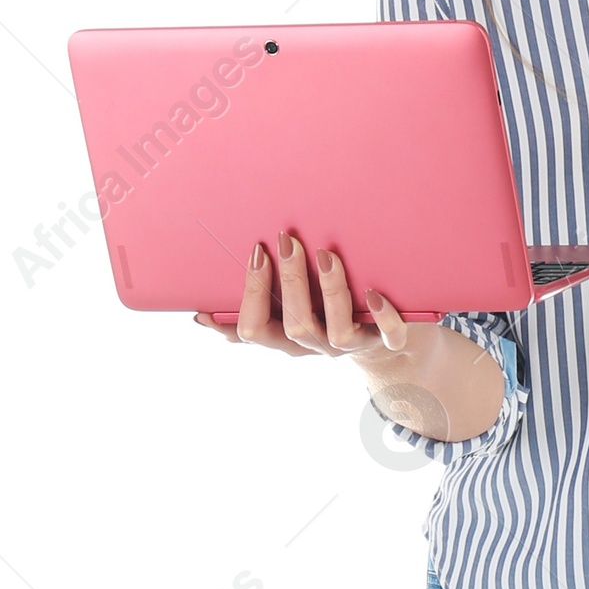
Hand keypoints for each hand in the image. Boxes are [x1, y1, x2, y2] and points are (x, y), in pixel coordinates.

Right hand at [193, 231, 451, 437]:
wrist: (380, 343)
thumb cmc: (324, 314)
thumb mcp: (284, 314)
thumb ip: (252, 311)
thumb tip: (201, 315)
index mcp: (284, 338)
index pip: (254, 329)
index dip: (252, 293)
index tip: (257, 251)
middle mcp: (315, 345)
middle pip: (295, 326)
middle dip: (289, 283)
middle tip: (288, 241)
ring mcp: (350, 347)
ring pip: (336, 331)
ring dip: (330, 291)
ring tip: (326, 255)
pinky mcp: (385, 342)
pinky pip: (387, 336)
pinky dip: (383, 316)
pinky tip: (375, 294)